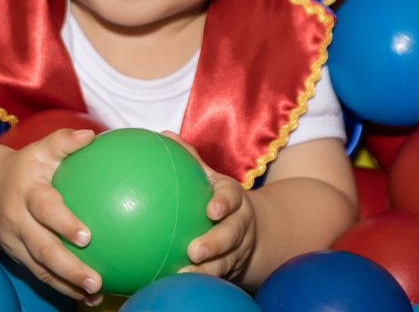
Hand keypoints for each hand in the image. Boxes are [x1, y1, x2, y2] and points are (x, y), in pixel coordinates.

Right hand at [0, 128, 103, 303]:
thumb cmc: (24, 167)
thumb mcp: (39, 149)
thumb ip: (64, 142)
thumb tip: (91, 135)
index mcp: (26, 193)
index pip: (45, 209)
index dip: (64, 223)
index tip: (87, 236)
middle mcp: (18, 221)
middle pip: (42, 248)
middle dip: (68, 267)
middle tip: (94, 280)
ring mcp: (15, 242)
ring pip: (40, 268)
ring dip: (67, 285)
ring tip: (94, 294)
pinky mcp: (16, 256)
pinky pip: (39, 275)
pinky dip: (61, 288)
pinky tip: (86, 298)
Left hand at [162, 130, 257, 281]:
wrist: (254, 232)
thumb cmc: (221, 198)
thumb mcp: (212, 178)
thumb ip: (191, 159)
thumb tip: (164, 135)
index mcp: (234, 199)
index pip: (232, 199)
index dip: (224, 204)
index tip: (212, 210)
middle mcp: (239, 225)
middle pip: (232, 235)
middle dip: (215, 244)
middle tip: (194, 251)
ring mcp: (237, 251)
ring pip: (225, 262)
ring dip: (206, 270)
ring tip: (183, 274)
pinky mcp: (231, 270)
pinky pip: (216, 278)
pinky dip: (199, 281)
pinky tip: (173, 283)